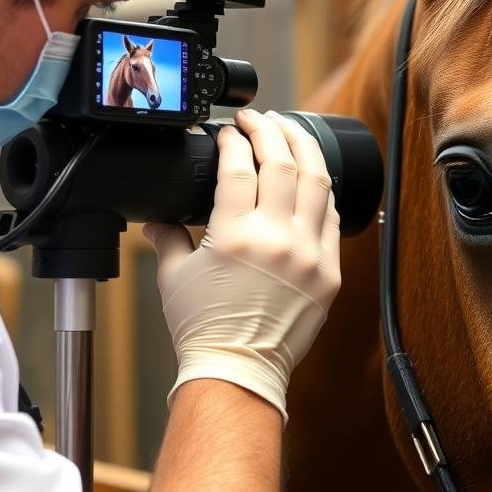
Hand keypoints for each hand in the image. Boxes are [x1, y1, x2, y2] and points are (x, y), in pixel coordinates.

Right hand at [143, 110, 341, 422]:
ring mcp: (309, 255)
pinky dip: (322, 193)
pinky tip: (311, 179)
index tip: (227, 131)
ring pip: (318, 182)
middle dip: (269, 130)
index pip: (238, 167)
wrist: (238, 371)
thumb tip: (157, 216)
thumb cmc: (203, 328)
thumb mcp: (173, 276)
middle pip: (283, 162)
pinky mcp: (328, 273)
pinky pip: (333, 219)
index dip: (232, 140)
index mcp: (235, 236)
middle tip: (258, 119)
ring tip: (290, 132)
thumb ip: (167, 237)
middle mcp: (277, 240)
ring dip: (304, 149)